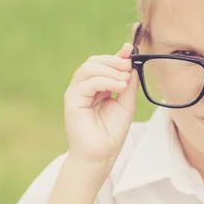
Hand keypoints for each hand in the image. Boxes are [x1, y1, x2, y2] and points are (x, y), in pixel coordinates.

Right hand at [64, 43, 139, 167]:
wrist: (101, 155)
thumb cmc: (112, 132)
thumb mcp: (126, 103)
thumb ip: (128, 84)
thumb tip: (131, 63)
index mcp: (97, 86)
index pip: (105, 64)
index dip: (117, 55)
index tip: (130, 49)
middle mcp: (85, 86)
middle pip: (94, 61)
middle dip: (114, 60)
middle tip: (129, 66)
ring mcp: (77, 92)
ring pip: (89, 68)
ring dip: (110, 69)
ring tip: (124, 81)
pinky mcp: (72, 100)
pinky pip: (86, 82)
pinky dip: (104, 80)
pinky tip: (118, 87)